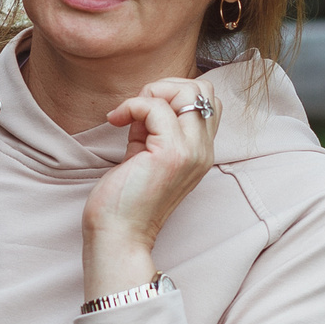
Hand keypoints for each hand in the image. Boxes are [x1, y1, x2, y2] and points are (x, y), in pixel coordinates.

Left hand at [82, 76, 217, 297]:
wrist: (118, 236)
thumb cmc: (124, 200)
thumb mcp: (145, 154)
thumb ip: (153, 127)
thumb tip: (146, 101)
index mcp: (201, 152)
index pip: (209, 100)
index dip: (176, 93)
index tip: (144, 113)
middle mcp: (204, 151)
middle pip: (203, 89)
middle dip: (166, 87)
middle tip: (137, 109)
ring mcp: (191, 152)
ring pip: (186, 92)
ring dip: (150, 94)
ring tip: (128, 115)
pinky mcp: (171, 154)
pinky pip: (155, 107)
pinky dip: (132, 106)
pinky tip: (115, 120)